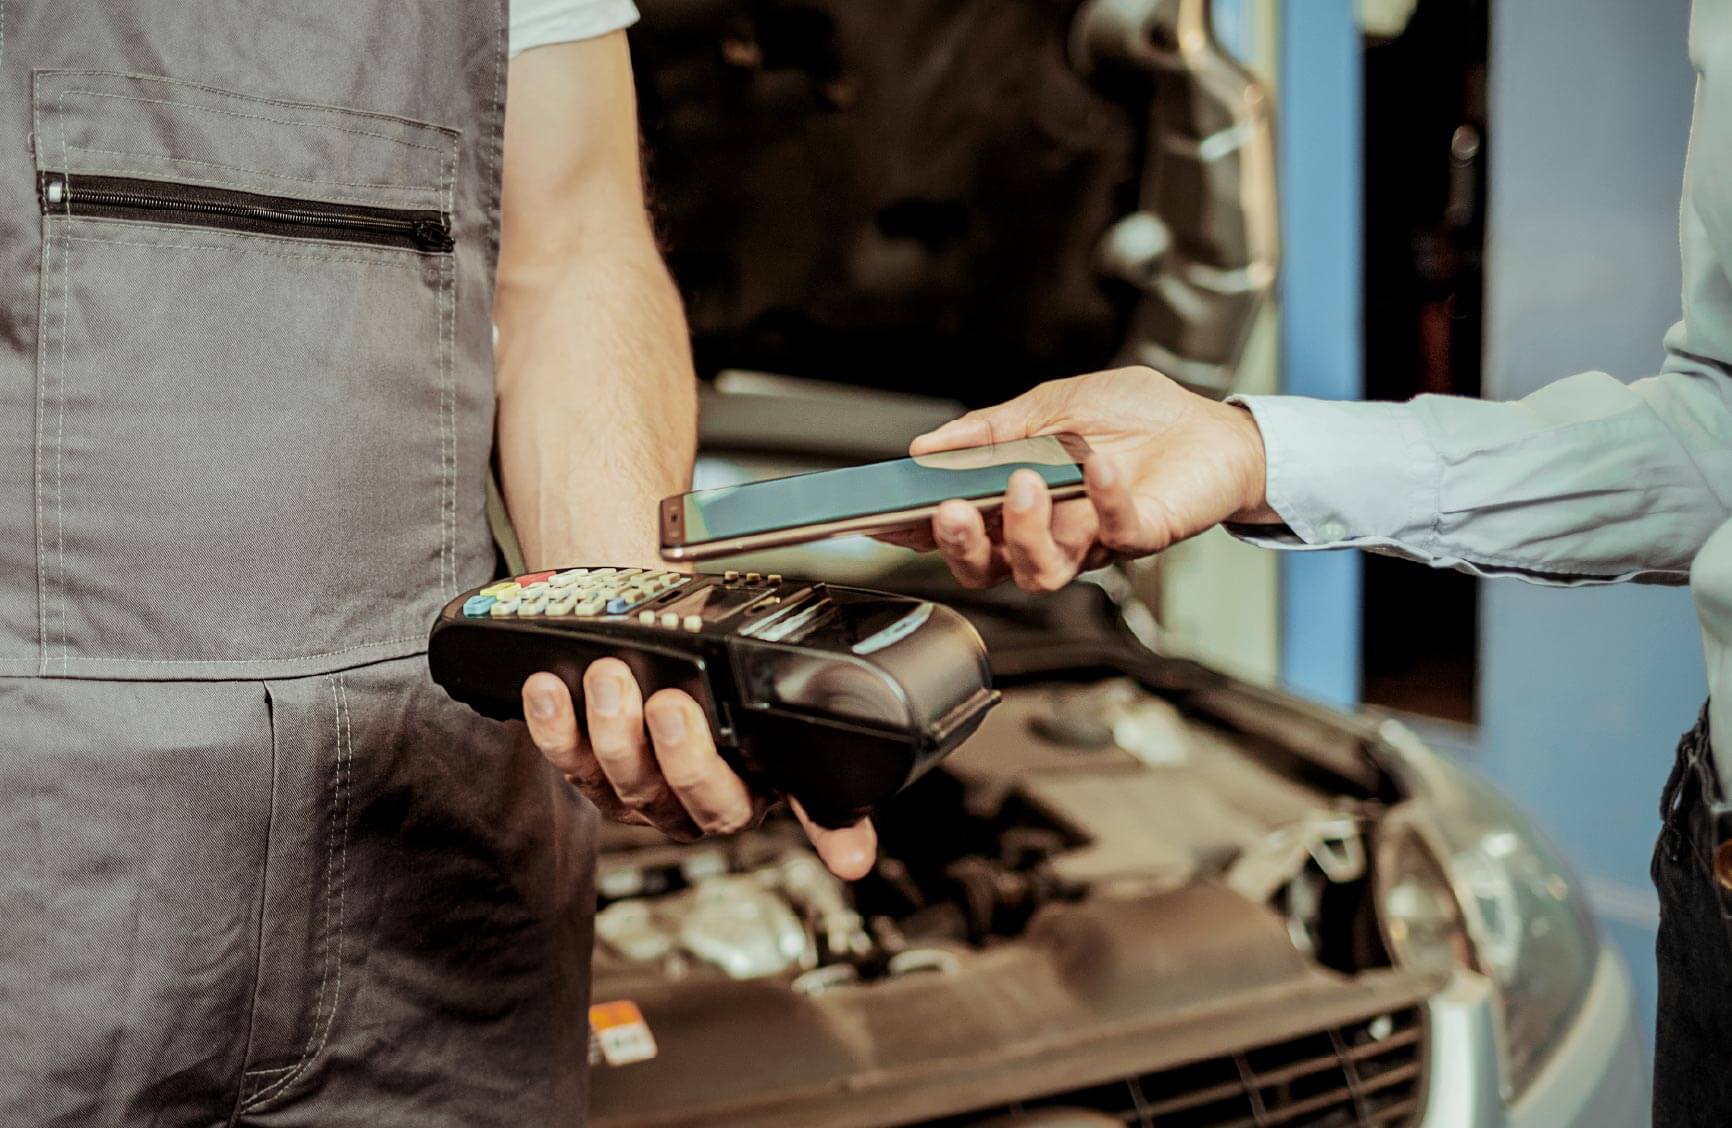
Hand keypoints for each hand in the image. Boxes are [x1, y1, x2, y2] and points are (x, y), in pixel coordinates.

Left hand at [520, 662, 877, 879]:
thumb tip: (856, 861)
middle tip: (653, 694)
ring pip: (609, 773)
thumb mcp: (795, 759)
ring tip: (606, 675)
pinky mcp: (585, 772)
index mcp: (734, 801)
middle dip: (650, 741)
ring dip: (602, 726)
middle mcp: (677, 804)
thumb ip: (827, 805)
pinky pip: (563, 756)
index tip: (681, 713)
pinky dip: (552, 723)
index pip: (719, 799)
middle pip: (659, 786)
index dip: (696, 764)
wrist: (692, 672)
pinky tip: (547, 688)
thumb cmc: (747, 711)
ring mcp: (628, 790)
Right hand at [905, 366, 1275, 591]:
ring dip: (1027, 530)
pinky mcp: (1140, 536)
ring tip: (1028, 481)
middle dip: (963, 545)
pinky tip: (1099, 464)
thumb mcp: (1052, 404)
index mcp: (1018, 504)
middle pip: (989, 569)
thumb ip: (992, 428)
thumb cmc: (1136, 418)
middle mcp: (1050, 532)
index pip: (960, 529)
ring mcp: (1093, 541)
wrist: (1211, 427)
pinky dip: (1103, 497)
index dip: (919, 531)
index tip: (885, 515)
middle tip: (951, 511)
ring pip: (1042, 570)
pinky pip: (1113, 531)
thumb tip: (928, 443)